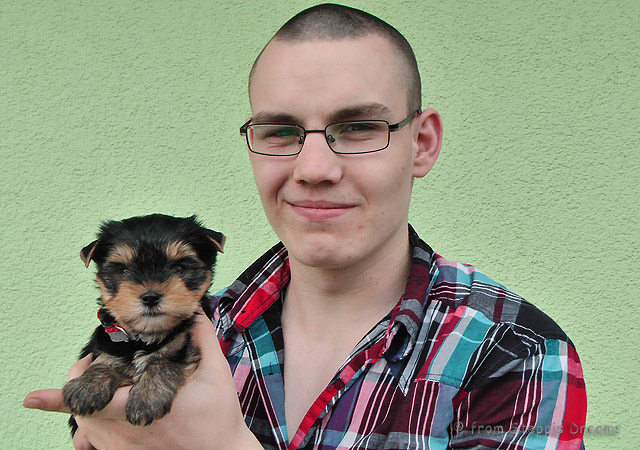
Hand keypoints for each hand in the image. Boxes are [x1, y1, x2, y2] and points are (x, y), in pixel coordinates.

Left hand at [24, 314, 261, 449]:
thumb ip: (203, 340)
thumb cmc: (219, 419)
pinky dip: (94, 432)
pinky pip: (98, 447)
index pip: (93, 401)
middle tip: (89, 369)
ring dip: (86, 410)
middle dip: (77, 390)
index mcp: (145, 406)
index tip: (33, 397)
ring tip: (101, 392)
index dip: (61, 398)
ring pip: (87, 433)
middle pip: (82, 415)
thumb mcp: (217, 374)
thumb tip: (195, 313)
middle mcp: (128, 432)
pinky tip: (110, 419)